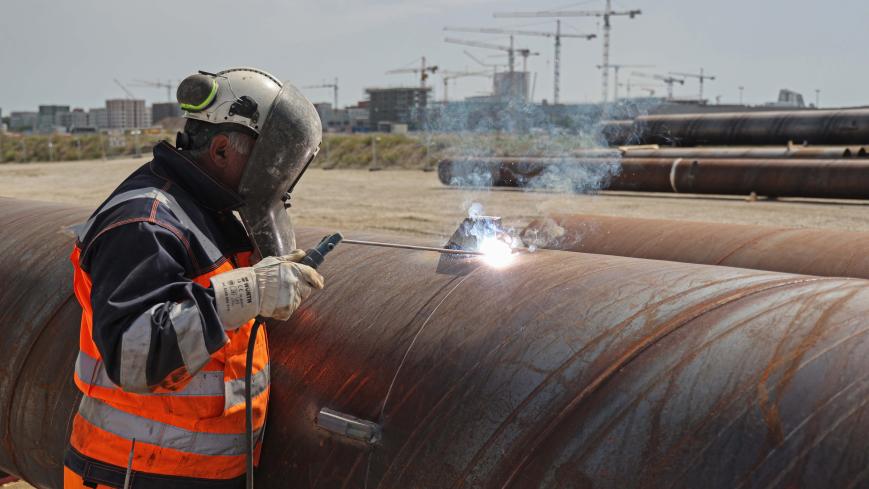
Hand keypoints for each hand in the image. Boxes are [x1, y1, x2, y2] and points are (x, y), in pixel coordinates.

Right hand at [210, 250, 324, 328]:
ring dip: (291, 298)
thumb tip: (302, 253)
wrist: (245, 291)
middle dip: (300, 288)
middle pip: (306, 289)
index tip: (319, 282)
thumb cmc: (258, 274)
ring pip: (298, 300)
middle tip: (285, 287)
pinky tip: (273, 302)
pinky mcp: (287, 310)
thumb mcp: (274, 260)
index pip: (313, 275)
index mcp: (295, 271)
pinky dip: (284, 308)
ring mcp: (292, 298)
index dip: (317, 279)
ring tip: (275, 294)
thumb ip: (291, 258)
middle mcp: (296, 284)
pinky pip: (290, 310)